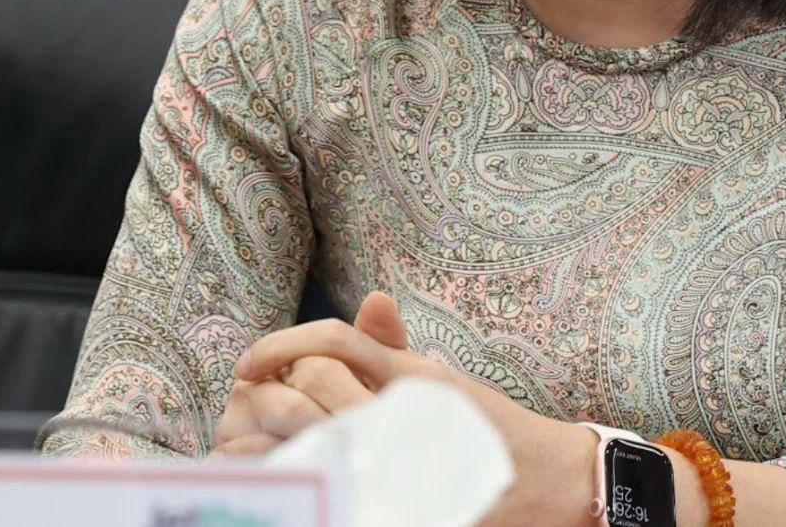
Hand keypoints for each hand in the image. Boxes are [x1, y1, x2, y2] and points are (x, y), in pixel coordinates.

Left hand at [230, 292, 599, 525]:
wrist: (548, 480)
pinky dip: (300, 469)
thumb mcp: (437, 379)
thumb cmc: (488, 429)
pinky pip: (333, 473)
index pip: (329, 343)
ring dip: (269, 438)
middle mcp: (405, 401)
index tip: (246, 372)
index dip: (277, 354)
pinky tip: (287, 472)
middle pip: (311, 383)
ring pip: (313, 428)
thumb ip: (393, 346)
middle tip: (237, 413)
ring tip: (250, 448)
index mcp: (408, 371)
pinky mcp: (399, 486)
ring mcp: (400, 445)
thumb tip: (373, 298)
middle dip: (263, 399)